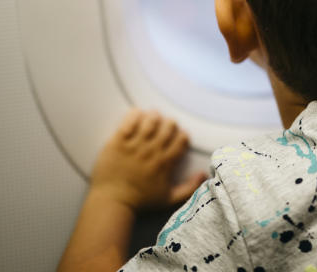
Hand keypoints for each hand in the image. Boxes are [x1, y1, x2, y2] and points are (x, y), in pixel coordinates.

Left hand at [89, 109, 207, 212]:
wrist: (112, 202)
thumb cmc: (141, 201)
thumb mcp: (168, 199)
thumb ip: (189, 188)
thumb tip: (204, 175)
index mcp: (165, 163)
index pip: (181, 138)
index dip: (181, 135)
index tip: (176, 137)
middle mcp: (152, 151)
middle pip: (168, 125)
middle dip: (169, 124)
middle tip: (164, 127)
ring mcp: (134, 145)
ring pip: (150, 120)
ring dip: (153, 116)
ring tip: (151, 118)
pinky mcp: (118, 142)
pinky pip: (129, 121)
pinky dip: (135, 114)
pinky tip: (137, 115)